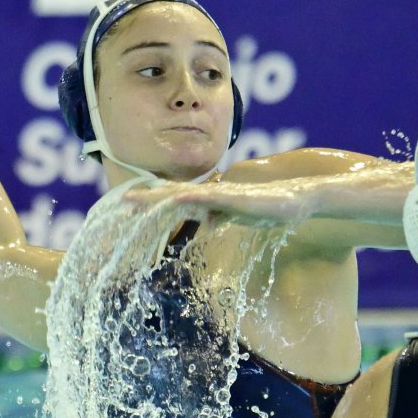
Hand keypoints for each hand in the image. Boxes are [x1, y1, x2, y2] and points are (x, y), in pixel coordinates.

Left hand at [128, 179, 312, 224]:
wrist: (296, 199)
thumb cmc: (269, 207)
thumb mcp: (237, 216)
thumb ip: (220, 216)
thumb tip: (205, 224)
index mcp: (211, 199)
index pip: (175, 199)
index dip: (154, 202)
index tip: (132, 207)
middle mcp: (212, 192)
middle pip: (173, 194)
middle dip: (147, 198)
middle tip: (121, 202)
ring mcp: (222, 193)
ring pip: (183, 193)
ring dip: (158, 196)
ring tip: (135, 200)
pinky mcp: (234, 197)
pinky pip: (208, 197)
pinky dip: (189, 198)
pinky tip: (173, 200)